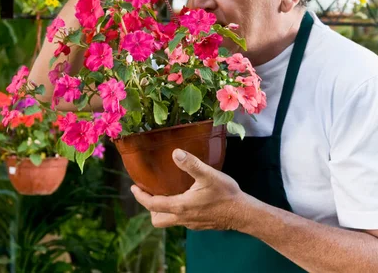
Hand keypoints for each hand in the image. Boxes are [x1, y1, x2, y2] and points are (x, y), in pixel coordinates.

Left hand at [131, 149, 246, 230]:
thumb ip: (191, 164)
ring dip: (163, 210)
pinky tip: (185, 199)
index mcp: (181, 206)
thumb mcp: (209, 175)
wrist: (243, 213)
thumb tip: (175, 153)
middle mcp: (183, 218)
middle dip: (150, 208)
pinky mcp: (199, 225)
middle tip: (150, 192)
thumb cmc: (226, 194)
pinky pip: (181, 220)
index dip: (140, 196)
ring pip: (169, 221)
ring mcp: (191, 224)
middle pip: (158, 220)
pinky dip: (176, 211)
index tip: (134, 187)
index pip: (153, 205)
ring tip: (166, 193)